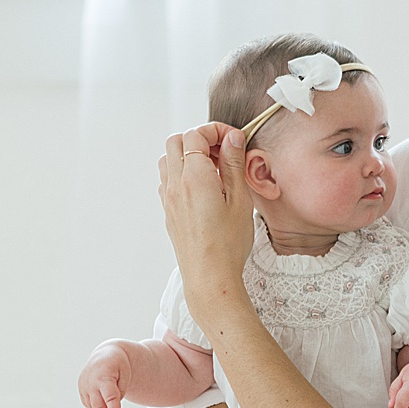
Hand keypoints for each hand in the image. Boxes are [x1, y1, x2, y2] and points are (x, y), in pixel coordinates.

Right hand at [78, 342, 132, 407]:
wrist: (106, 355)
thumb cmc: (119, 366)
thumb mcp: (125, 377)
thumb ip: (119, 393)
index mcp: (104, 374)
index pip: (110, 396)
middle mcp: (91, 380)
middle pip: (99, 405)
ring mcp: (83, 385)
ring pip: (93, 406)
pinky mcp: (81, 389)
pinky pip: (90, 404)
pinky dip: (97, 407)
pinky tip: (104, 405)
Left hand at [158, 124, 256, 332]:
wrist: (210, 277)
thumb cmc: (228, 244)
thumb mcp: (240, 200)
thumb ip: (234, 164)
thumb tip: (233, 138)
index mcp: (194, 177)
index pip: (196, 135)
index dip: (216, 130)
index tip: (234, 140)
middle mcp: (176, 184)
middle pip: (177, 141)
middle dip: (200, 138)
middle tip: (224, 151)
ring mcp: (168, 198)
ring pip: (168, 159)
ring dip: (188, 154)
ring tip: (214, 169)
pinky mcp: (169, 211)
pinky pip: (168, 179)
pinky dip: (182, 172)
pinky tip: (203, 187)